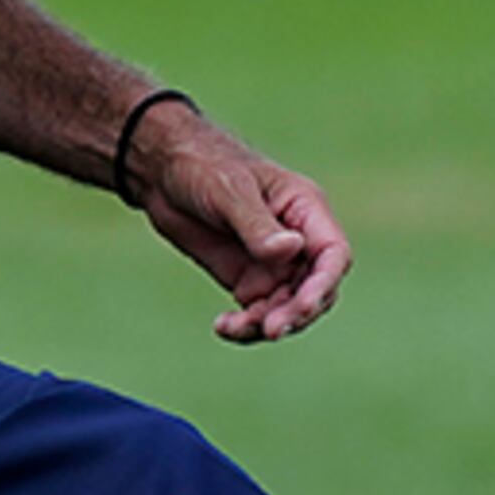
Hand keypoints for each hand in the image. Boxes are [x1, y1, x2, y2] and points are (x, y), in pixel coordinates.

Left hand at [130, 107, 352, 343]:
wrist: (161, 172)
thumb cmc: (202, 165)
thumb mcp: (229, 191)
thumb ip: (257, 225)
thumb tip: (291, 250)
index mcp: (305, 209)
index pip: (333, 254)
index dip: (324, 284)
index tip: (303, 305)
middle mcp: (297, 241)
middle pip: (316, 289)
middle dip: (298, 313)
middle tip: (270, 329)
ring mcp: (274, 264)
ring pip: (288, 308)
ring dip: (268, 324)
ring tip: (233, 327)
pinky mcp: (248, 281)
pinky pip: (259, 314)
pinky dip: (246, 327)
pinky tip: (223, 326)